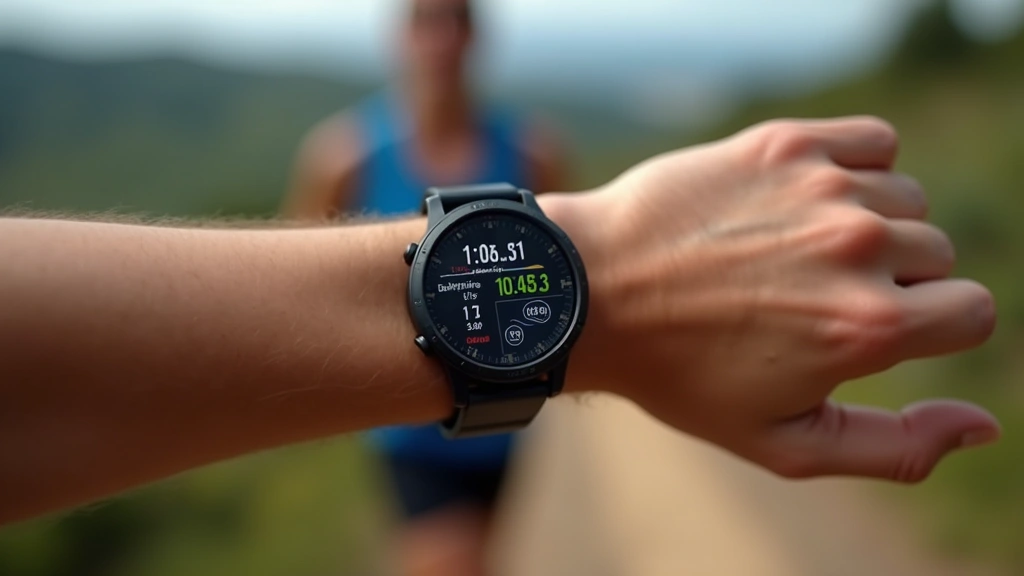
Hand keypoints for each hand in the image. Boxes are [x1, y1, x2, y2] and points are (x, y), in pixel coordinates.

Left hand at [560, 117, 998, 481]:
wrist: (593, 292)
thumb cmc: (682, 375)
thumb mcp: (784, 443)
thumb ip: (897, 446)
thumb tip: (985, 425)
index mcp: (867, 327)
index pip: (974, 311)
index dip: (930, 326)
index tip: (874, 329)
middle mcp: (858, 247)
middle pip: (936, 255)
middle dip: (890, 281)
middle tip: (806, 297)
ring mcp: (822, 187)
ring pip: (905, 201)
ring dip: (868, 226)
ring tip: (791, 252)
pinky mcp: (785, 144)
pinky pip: (874, 143)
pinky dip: (854, 170)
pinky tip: (802, 202)